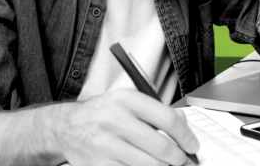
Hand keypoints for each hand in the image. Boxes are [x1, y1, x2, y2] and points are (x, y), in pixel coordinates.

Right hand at [51, 89, 198, 165]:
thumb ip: (156, 112)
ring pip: (149, 164)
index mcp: (126, 100)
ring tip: (168, 165)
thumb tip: (184, 128)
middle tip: (184, 161)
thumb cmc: (103, 115)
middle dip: (178, 158)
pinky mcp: (99, 165)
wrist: (66, 128)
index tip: (193, 145)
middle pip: (160, 146)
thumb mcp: (127, 103)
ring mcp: (105, 144)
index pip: (167, 118)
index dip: (185, 136)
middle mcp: (115, 120)